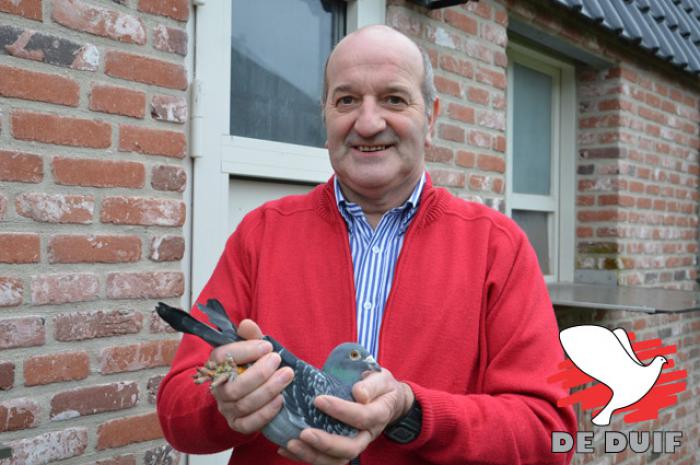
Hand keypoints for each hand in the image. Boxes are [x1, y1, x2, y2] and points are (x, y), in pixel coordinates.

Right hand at [209, 319, 294, 434]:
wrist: (251, 389)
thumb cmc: (252, 364)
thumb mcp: (252, 347)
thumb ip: (250, 336)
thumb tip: (247, 324)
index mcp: (217, 365)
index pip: (223, 357)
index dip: (245, 351)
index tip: (267, 346)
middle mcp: (218, 388)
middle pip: (234, 387)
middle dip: (259, 373)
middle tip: (278, 360)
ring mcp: (226, 408)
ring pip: (244, 404)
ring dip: (268, 390)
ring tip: (287, 375)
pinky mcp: (237, 424)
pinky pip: (249, 424)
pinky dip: (266, 412)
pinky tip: (281, 399)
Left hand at [278, 368, 413, 464]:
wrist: (387, 400)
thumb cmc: (380, 387)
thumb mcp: (381, 379)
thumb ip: (371, 385)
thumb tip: (359, 394)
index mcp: (378, 415)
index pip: (362, 417)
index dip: (341, 410)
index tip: (319, 400)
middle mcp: (367, 435)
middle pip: (349, 449)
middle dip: (325, 443)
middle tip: (303, 433)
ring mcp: (354, 444)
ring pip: (336, 460)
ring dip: (312, 455)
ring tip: (290, 444)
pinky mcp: (341, 448)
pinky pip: (325, 460)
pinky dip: (304, 457)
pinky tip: (284, 449)